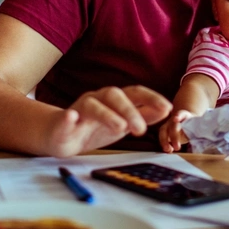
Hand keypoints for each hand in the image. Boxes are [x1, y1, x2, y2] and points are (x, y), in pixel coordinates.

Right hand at [43, 85, 171, 156]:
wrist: (60, 136)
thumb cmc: (93, 128)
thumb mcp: (122, 123)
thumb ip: (143, 115)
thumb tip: (165, 110)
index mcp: (114, 100)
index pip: (135, 93)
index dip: (151, 98)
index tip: (168, 108)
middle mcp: (97, 99)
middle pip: (114, 96)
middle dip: (130, 111)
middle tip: (141, 130)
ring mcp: (79, 109)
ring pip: (93, 105)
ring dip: (107, 115)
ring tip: (120, 128)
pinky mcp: (63, 122)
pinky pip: (64, 117)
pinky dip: (69, 118)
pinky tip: (72, 118)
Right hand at [159, 109, 192, 152]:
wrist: (187, 123)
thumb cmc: (192, 124)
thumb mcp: (196, 124)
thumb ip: (196, 128)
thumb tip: (197, 133)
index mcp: (183, 115)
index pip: (180, 114)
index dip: (178, 116)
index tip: (176, 119)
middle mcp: (173, 119)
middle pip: (172, 126)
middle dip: (173, 136)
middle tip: (177, 147)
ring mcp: (168, 125)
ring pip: (163, 131)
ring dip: (164, 141)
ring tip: (168, 150)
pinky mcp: (165, 132)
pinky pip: (162, 137)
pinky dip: (164, 144)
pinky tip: (168, 150)